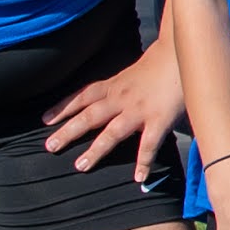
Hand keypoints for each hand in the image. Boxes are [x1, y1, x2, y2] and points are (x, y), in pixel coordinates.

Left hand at [43, 34, 189, 184]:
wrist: (184, 53)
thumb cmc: (160, 63)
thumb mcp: (131, 74)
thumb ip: (118, 88)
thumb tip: (107, 100)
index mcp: (114, 85)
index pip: (83, 96)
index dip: (63, 107)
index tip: (45, 119)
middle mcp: (121, 98)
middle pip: (89, 116)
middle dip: (68, 131)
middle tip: (50, 147)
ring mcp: (139, 110)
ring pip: (112, 133)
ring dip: (95, 150)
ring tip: (80, 166)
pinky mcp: (159, 119)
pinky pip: (149, 144)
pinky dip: (143, 161)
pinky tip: (137, 177)